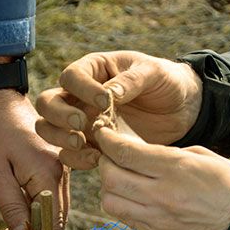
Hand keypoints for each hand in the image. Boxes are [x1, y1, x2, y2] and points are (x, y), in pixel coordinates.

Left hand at [0, 55, 68, 229]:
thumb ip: (12, 208)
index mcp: (47, 175)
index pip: (50, 224)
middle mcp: (60, 174)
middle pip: (56, 222)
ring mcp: (59, 169)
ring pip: (54, 212)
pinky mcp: (52, 167)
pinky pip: (50, 199)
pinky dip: (36, 216)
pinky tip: (16, 226)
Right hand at [35, 50, 202, 168]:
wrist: (182, 111)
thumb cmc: (166, 83)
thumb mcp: (154, 73)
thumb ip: (131, 80)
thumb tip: (108, 93)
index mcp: (94, 70)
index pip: (70, 76)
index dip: (81, 89)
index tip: (104, 101)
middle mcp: (80, 96)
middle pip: (48, 103)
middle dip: (59, 115)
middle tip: (81, 124)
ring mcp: (82, 123)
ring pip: (49, 129)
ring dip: (59, 137)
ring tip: (82, 143)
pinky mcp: (90, 146)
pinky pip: (69, 155)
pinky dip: (76, 159)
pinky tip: (96, 158)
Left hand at [96, 127, 229, 229]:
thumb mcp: (203, 157)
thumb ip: (166, 155)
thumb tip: (138, 154)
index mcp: (175, 169)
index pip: (125, 153)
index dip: (107, 141)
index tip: (103, 133)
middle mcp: (160, 195)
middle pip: (110, 178)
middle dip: (105, 163)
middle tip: (111, 157)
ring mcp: (156, 219)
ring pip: (111, 203)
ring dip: (109, 188)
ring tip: (120, 180)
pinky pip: (126, 219)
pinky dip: (123, 206)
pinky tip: (132, 198)